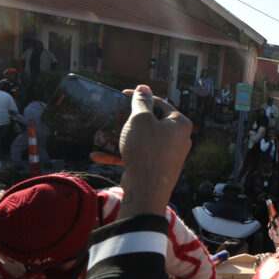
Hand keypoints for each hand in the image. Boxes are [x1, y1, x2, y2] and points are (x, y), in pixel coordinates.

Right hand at [92, 85, 191, 217]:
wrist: (146, 190)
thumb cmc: (147, 151)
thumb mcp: (140, 120)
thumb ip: (141, 102)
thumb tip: (144, 88)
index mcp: (180, 123)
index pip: (159, 103)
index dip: (140, 97)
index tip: (122, 95)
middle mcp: (178, 138)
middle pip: (151, 122)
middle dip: (130, 120)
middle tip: (115, 116)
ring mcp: (168, 154)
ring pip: (142, 139)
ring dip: (122, 138)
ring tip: (104, 135)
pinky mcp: (156, 166)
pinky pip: (138, 155)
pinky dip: (121, 154)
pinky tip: (98, 155)